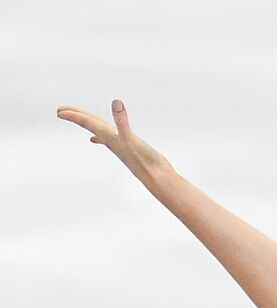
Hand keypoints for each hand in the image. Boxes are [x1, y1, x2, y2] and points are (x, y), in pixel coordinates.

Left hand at [56, 99, 172, 182]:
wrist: (158, 178)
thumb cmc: (144, 160)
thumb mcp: (130, 138)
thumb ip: (122, 121)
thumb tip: (116, 102)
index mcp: (109, 137)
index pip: (88, 123)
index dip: (74, 116)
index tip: (59, 111)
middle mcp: (112, 141)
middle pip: (91, 125)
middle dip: (77, 117)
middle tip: (61, 111)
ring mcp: (121, 145)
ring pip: (101, 131)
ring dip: (90, 124)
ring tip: (82, 120)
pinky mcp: (131, 148)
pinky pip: (113, 139)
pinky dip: (105, 136)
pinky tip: (103, 139)